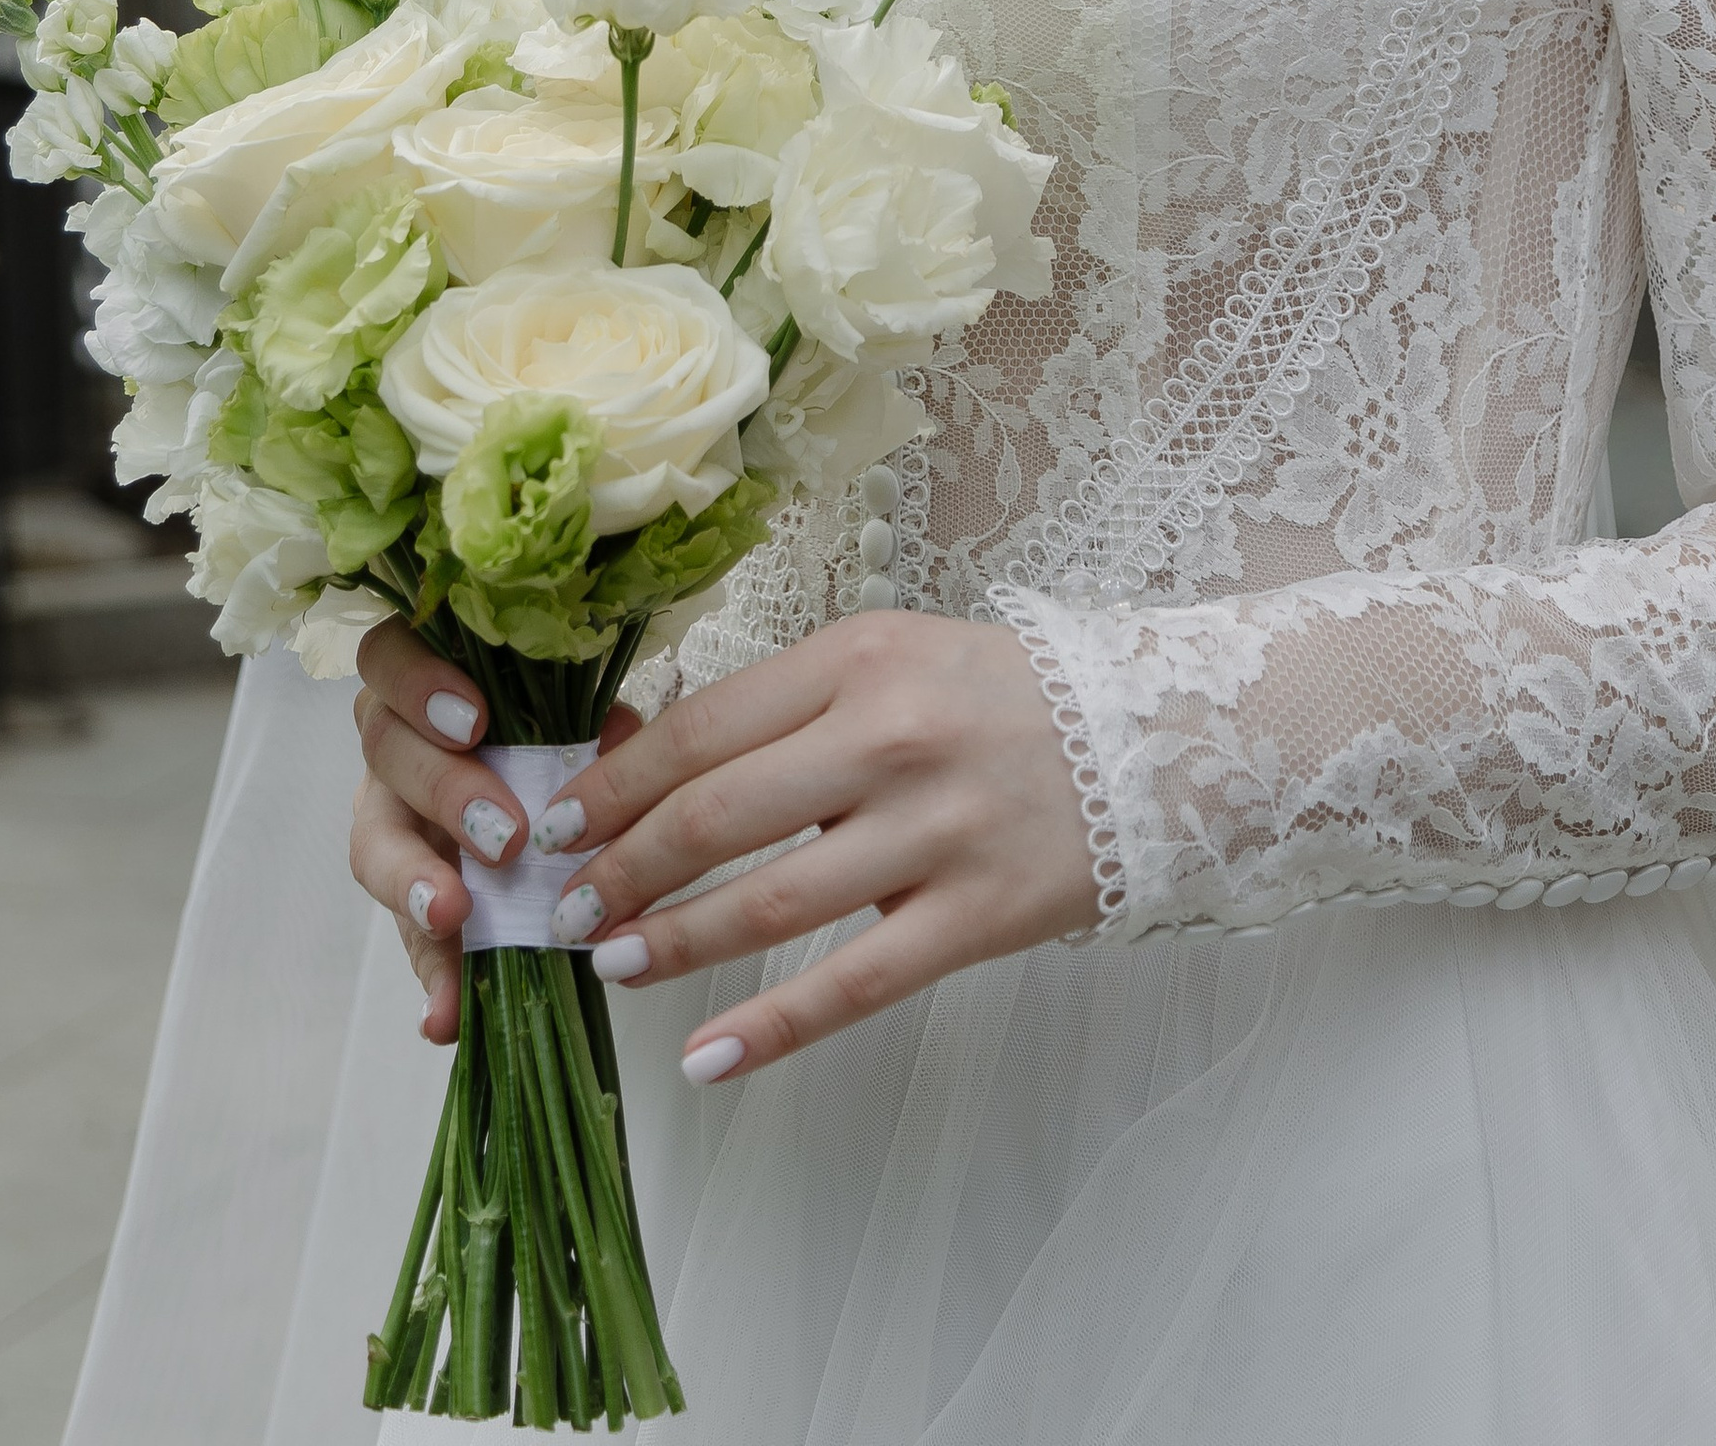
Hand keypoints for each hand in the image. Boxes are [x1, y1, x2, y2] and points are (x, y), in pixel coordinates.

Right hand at [348, 622, 643, 1044]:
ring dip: (416, 882)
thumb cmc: (549, 740)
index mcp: (429, 683)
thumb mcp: (576, 723)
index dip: (421, 686)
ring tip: (457, 917)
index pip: (391, 656)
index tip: (477, 723)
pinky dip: (433, 979)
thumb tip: (618, 737)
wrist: (535, 809)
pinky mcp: (406, 898)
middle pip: (385, 750)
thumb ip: (592, 726)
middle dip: (445, 790)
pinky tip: (447, 1016)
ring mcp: (388, 821)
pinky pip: (409, 938)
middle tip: (502, 835)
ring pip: (373, 842)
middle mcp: (394, 747)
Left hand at [351, 611, 1098, 1076]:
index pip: (701, 729)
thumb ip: (785, 708)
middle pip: (717, 816)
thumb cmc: (995, 698)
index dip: (616, 786)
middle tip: (567, 906)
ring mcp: (936, 832)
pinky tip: (706, 1056)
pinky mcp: (979, 915)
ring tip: (614, 963)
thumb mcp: (889, 660)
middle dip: (623, 868)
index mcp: (859, 658)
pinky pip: (854, 984)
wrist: (1156, 734)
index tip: (559, 823)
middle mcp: (890, 738)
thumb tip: (645, 765)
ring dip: (675, 943)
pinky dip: (770, 1029)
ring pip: (770, 904)